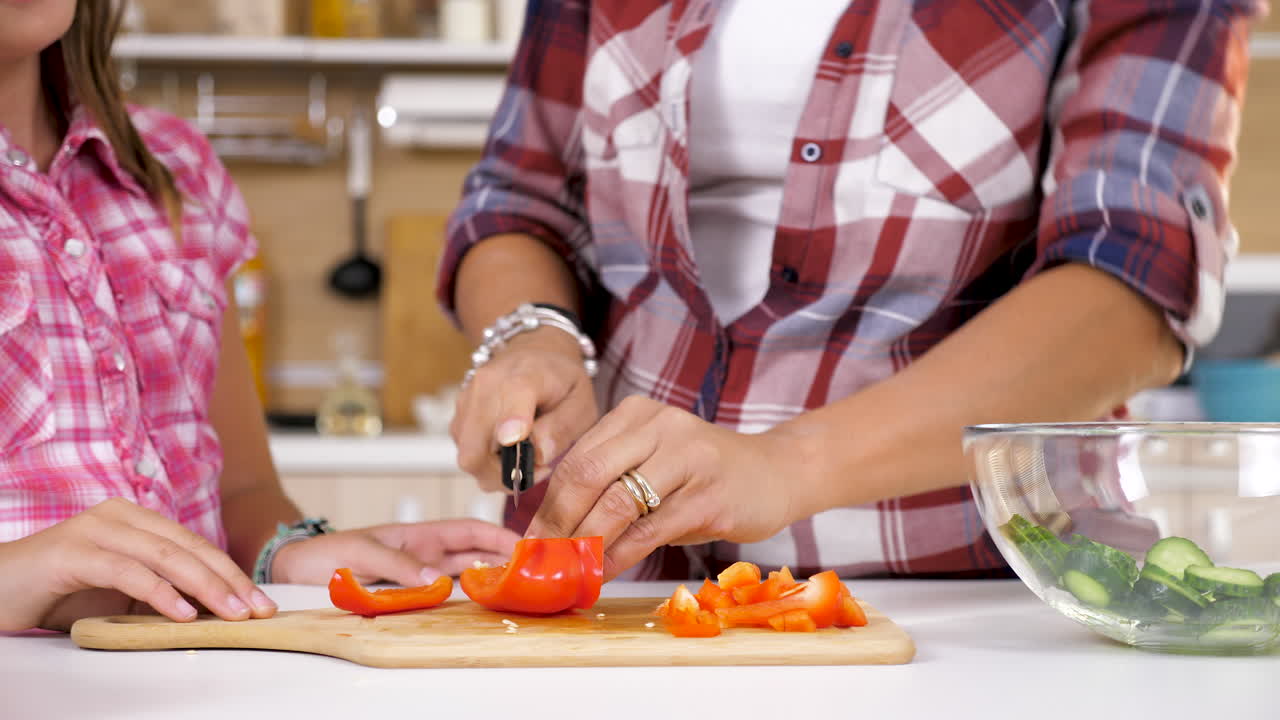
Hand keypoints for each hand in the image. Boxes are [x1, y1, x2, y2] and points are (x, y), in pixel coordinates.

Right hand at [0, 497, 276, 632]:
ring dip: (206, 587)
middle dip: (230, 580)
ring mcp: (97, 530)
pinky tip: (183, 614)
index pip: (196, 546)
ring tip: (232, 613)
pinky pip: (128, 571)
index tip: (261, 603)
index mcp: (137, 520)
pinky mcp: (74, 552)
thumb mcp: (119, 592)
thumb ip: (159, 592)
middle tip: (258, 610)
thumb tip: (212, 611)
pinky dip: (160, 593)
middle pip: (190, 548)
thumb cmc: (57, 592)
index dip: (232, 573)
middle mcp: (121, 516)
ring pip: (166, 556)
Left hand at [271, 519, 519, 585]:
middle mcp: (426, 553)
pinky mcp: (410, 594)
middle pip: (475, 553)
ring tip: (518, 588)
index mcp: (420, 533)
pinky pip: (445, 593)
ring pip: (465, 574)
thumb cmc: (326, 554)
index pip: (469, 530)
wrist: (297, 571)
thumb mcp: (361, 553)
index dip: (498, 534)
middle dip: (505, 557)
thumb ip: (397, 564)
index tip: (524, 544)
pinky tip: (483, 604)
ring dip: (490, 578)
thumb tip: (435, 580)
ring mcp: (420, 574)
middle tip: (534, 571)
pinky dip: (466, 597)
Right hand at [450, 329, 599, 491]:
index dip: (509, 429)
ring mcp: (467, 399)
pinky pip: (465, 450)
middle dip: (503, 475)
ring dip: (495, 470)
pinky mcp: (459, 413)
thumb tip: (538, 455)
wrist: (536, 351)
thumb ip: (563, 428)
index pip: (509, 404)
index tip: (517, 448)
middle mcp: (486, 386)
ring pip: (468, 457)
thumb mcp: (581, 402)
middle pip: (475, 452)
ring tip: (525, 457)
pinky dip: (486, 461)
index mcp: (524, 377)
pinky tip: (509, 451)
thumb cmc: (562, 381)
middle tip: (536, 469)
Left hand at [526, 397, 801, 579]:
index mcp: (636, 414)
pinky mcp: (708, 495)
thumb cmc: (703, 475)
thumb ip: (610, 482)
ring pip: (617, 504)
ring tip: (571, 571)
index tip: (530, 541)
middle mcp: (660, 426)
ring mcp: (687, 458)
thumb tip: (552, 531)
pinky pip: (649, 531)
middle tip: (543, 559)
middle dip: (558, 523)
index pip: (576, 459)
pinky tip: (606, 572)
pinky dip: (620, 556)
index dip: (547, 504)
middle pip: (588, 474)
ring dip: (587, 544)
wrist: (775, 473)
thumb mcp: (654, 463)